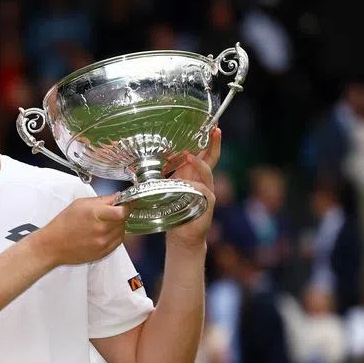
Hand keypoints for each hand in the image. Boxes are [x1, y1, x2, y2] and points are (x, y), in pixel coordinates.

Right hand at [29, 194, 129, 266]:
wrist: (53, 245)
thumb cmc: (64, 223)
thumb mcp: (80, 204)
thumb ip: (102, 200)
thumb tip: (118, 197)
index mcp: (96, 214)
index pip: (123, 211)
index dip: (127, 206)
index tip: (127, 203)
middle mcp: (102, 230)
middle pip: (124, 220)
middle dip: (120, 214)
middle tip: (112, 212)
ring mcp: (103, 243)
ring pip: (122, 231)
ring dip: (118, 225)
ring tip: (104, 223)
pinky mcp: (103, 252)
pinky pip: (118, 242)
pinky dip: (115, 235)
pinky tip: (104, 232)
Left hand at [164, 126, 220, 248]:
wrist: (181, 236)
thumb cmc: (173, 211)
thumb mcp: (166, 189)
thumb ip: (163, 176)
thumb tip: (147, 162)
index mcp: (193, 174)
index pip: (202, 153)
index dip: (205, 141)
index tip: (208, 126)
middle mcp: (203, 180)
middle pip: (212, 158)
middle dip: (214, 143)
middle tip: (215, 129)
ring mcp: (207, 190)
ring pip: (207, 171)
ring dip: (199, 163)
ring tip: (190, 156)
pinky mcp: (208, 202)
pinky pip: (203, 189)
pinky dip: (195, 184)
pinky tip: (188, 182)